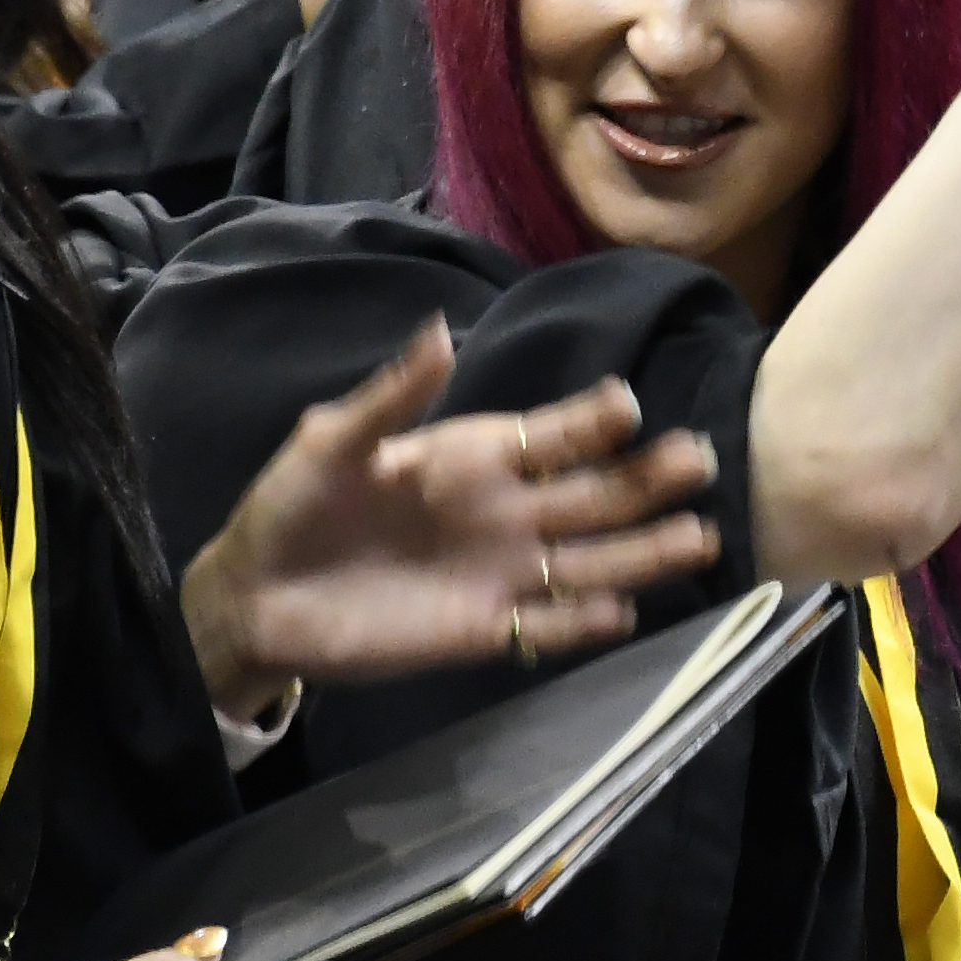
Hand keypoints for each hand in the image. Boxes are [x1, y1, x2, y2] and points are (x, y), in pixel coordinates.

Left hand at [175, 326, 723, 705]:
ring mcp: (501, 573)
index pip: (553, 434)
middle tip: (699, 462)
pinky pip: (548, 627)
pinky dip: (585, 622)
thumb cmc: (292, 509)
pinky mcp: (484, 630)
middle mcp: (506, 512)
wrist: (257, 599)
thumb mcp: (331, 441)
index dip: (592, 421)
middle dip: (649, 480)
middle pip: (597, 495)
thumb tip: (441, 331)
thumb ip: (391, 396)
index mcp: (474, 458)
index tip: (625, 408)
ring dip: (646, 551)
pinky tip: (621, 612)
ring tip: (702, 538)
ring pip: (594, 559)